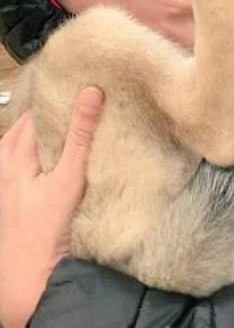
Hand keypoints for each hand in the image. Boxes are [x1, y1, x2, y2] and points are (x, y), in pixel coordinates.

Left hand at [0, 87, 104, 327]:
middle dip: (49, 116)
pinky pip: (20, 167)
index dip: (54, 99)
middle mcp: (4, 167)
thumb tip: (91, 94)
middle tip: (76, 105)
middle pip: (25, 129)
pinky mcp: (12, 201)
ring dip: (42, 136)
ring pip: (20, 147)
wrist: (28, 279)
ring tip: (67, 129)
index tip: (76, 88)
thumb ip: (80, 136)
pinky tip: (55, 162)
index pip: (33, 113)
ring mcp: (5, 185)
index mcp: (14, 155)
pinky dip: (36, 157)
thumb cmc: (45, 233)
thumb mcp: (68, 180)